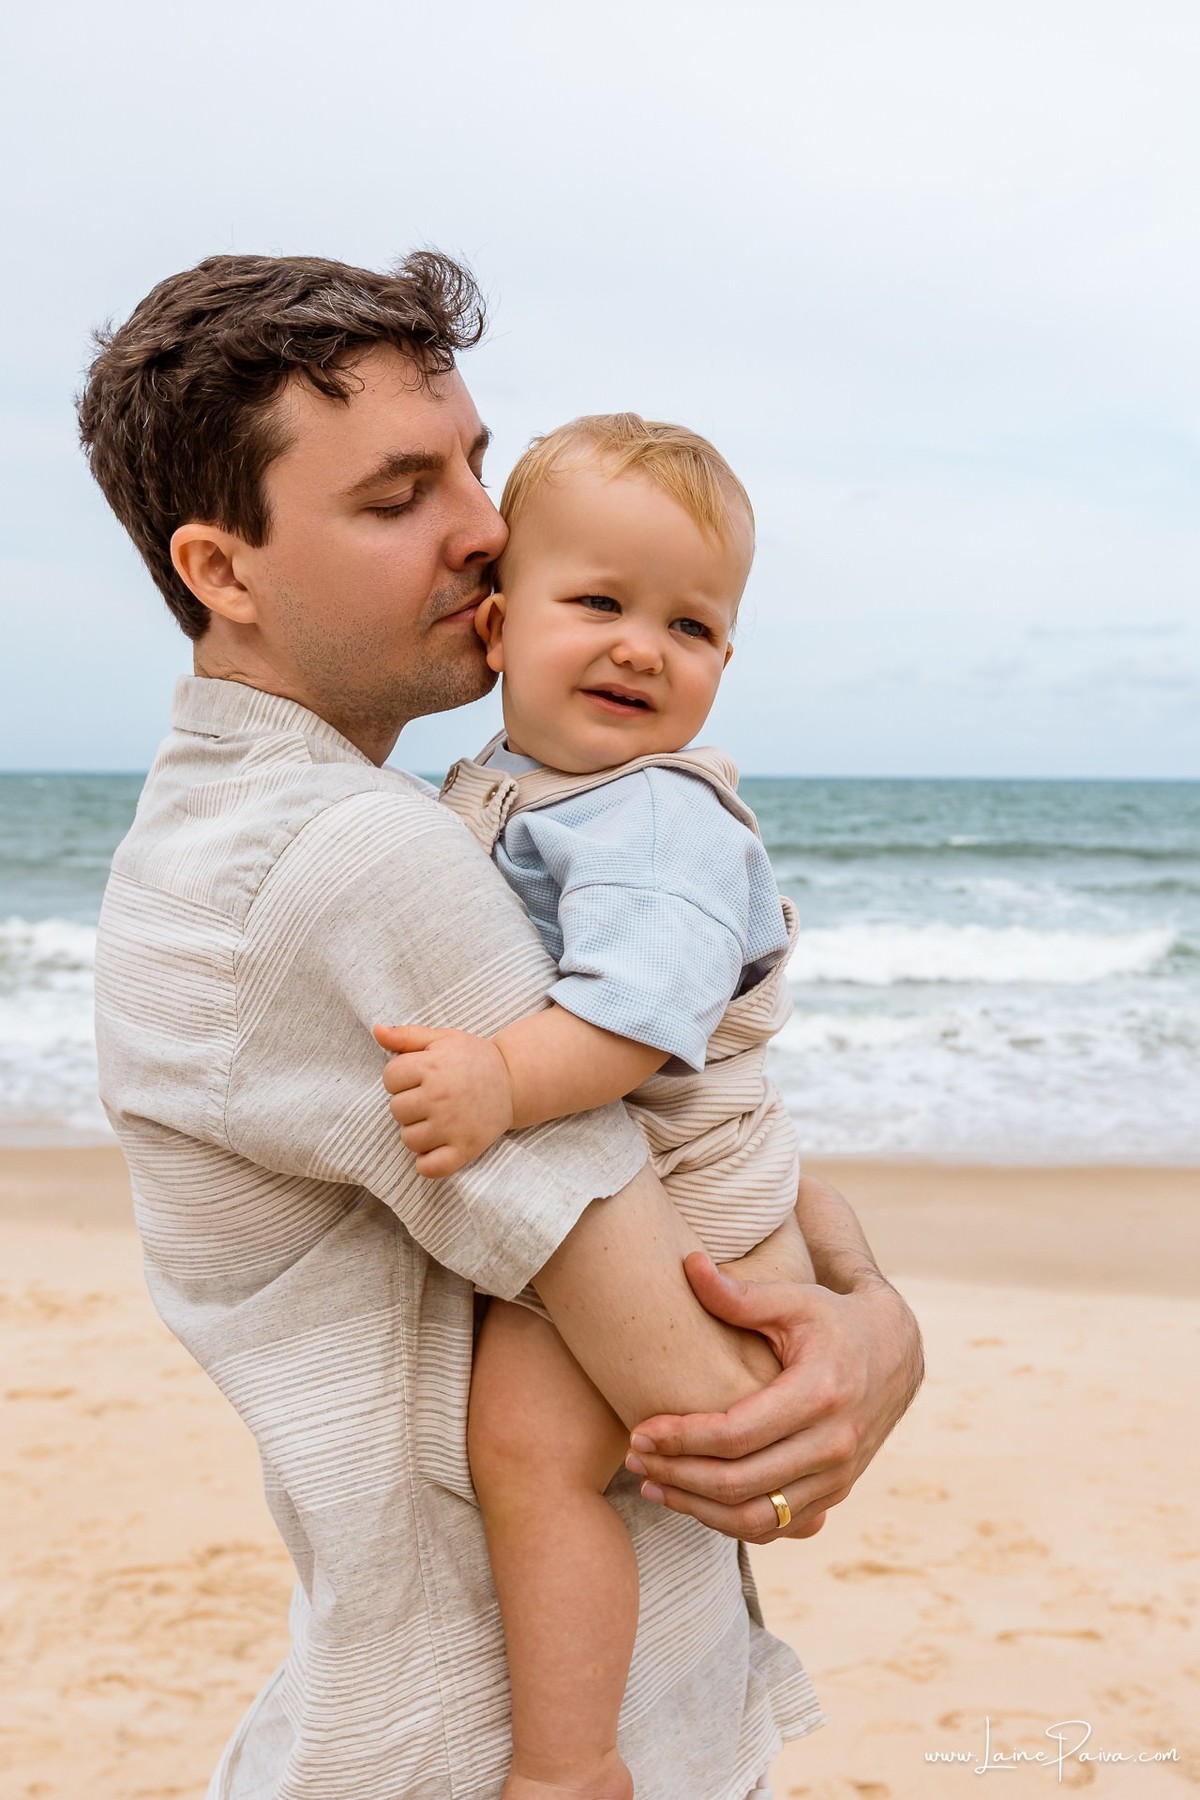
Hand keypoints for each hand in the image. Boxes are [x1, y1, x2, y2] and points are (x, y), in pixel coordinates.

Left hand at [373, 1023, 514, 1177]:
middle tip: (430, 1099)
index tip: (419, 1078)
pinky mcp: (465, 1149)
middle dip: (409, 1104)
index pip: (390, 1078)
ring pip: (408, 1139)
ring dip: (417, 1132)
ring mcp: (453, 1125)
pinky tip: (437, 1147)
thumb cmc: (473, 1058)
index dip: (401, 1078)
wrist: (514, 1080)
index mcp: (433, 1066)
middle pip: (396, 1110)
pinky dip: (427, 1162)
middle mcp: (441, 1096)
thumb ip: (407, 1036)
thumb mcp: (443, 1039)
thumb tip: (377, 1030)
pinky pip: (429, 1168)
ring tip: (436, 1120)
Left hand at [624, 1251, 922, 1543]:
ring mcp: (837, 1476)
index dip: (681, 1438)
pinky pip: (776, 1526)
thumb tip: (688, 1265)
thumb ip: (739, 1293)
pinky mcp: (835, 1494)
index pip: (736, 1434)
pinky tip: (692, 1501)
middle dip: (678, 1475)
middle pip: (739, 1482)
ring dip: (696, 1509)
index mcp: (819, 1393)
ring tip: (653, 1486)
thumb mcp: (793, 1298)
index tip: (640, 1432)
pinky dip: (728, 1522)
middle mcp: (833, 1444)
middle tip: (635, 1459)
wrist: (896, 1352)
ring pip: (756, 1517)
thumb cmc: (833, 1319)